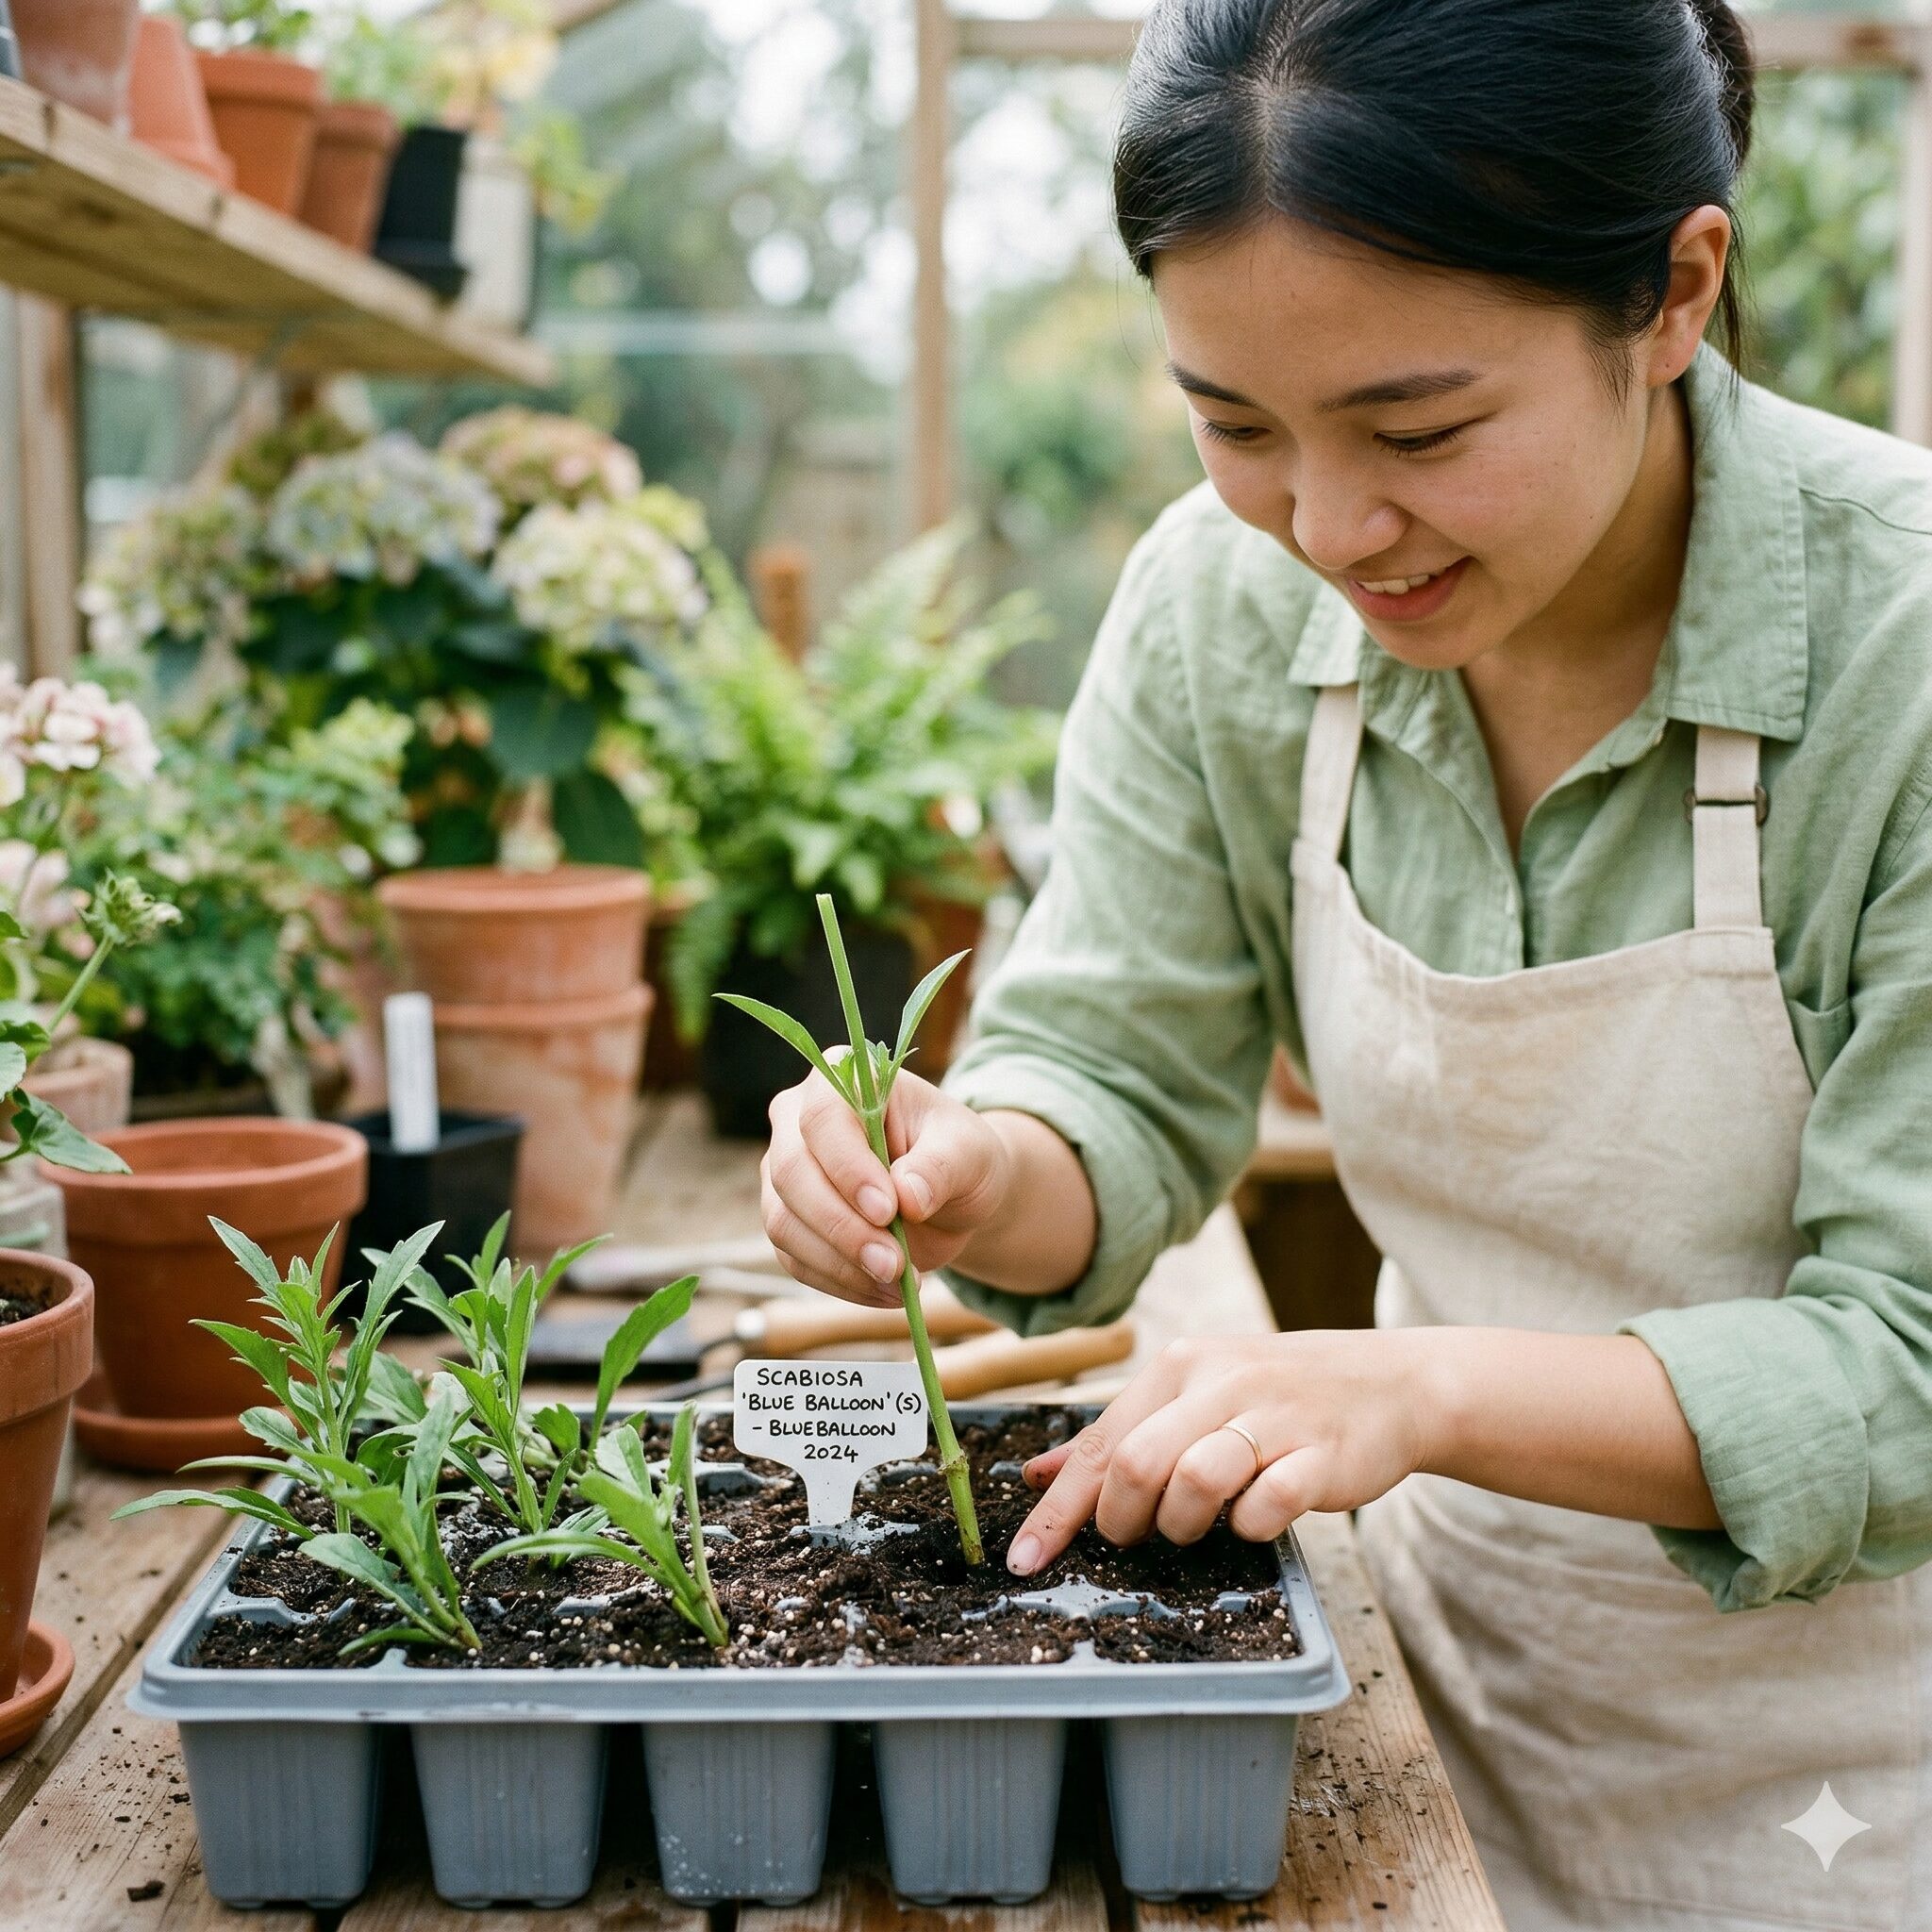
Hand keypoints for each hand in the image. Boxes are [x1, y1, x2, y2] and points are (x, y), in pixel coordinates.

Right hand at [762, 1066, 1012, 1307]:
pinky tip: (884, 1292)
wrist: (953, 1196)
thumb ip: (942, 1165)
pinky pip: (793, 1258)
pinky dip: (839, 1282)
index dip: (848, 1167)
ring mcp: (785, 1171)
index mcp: (843, 1080)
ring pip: (784, 1221)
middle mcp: (799, 1119)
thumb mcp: (970, 1152)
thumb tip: (908, 1196)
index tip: (889, 1210)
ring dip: (840, 1262)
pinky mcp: (787, 1219)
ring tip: (898, 1281)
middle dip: (843, 1227)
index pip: (823, 1117)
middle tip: (895, 1264)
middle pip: (792, 1172)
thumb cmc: (959, 1157)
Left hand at [1004, 1329, 1437, 1574]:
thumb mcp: (1197, 1395)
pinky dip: (1250, 1525)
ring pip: (1194, 1481)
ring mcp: (1273, 1415)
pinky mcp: (1321, 1454)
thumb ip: (1124, 1433)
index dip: (1058, 1510)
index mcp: (1180, 1366)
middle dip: (1123, 1519)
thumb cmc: (1279, 1396)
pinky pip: (1264, 1505)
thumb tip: (1042, 1475)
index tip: (1024, 1561)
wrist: (1391, 1383)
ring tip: (1201, 1524)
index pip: (1100, 1442)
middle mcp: (1221, 1381)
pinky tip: (1258, 1516)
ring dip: (1184, 1524)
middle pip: (1136, 1463)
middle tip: (1140, 1536)